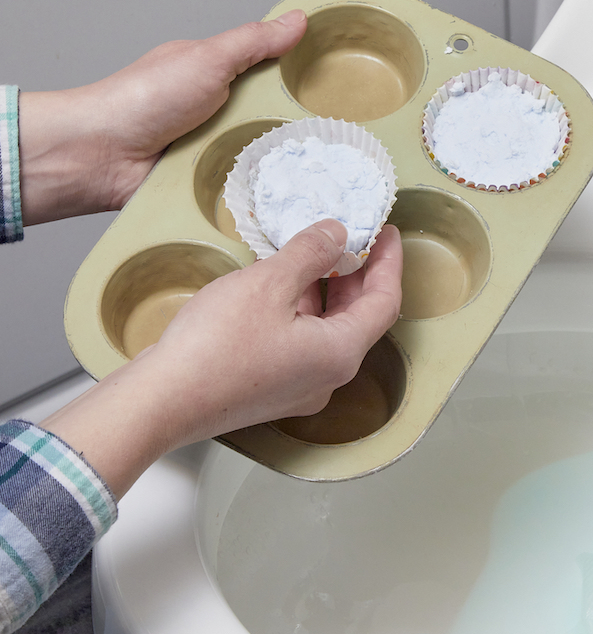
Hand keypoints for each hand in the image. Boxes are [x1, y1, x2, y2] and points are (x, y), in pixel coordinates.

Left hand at [19, 10, 306, 224]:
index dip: (298, 81)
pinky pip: (242, 188)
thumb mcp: (207, 58)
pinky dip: (253, 192)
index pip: (269, 77)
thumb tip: (296, 21)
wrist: (100, 155)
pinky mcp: (208, 185)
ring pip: (260, 159)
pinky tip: (276, 196)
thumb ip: (253, 43)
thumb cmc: (144, 98)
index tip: (334, 89)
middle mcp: (215, 114)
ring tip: (307, 173)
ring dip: (273, 165)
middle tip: (327, 139)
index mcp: (214, 77)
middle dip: (292, 131)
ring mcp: (212, 151)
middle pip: (271, 122)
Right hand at [41, 220, 402, 497]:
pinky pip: (300, 343)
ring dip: (323, 292)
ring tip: (310, 252)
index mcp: (341, 353)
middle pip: (357, 318)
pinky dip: (299, 312)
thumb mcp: (269, 284)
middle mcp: (328, 377)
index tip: (388, 232)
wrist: (162, 401)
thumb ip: (310, 253)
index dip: (389, 263)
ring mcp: (299, 388)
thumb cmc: (216, 346)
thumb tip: (336, 234)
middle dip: (355, 275)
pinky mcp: (271, 390)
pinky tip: (277, 286)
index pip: (385, 302)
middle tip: (349, 236)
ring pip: (326, 330)